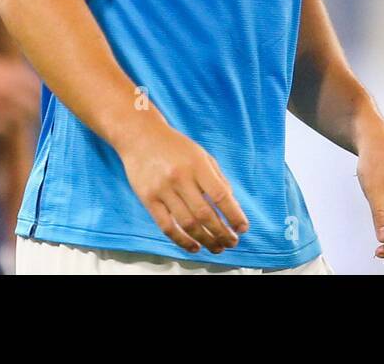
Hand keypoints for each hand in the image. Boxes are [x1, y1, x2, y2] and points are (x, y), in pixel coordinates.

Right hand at [114, 120, 248, 255]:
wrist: (140, 137)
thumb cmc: (176, 147)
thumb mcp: (202, 155)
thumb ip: (217, 178)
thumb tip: (231, 204)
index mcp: (198, 165)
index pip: (220, 195)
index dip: (233, 214)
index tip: (243, 228)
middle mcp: (181, 178)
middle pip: (204, 213)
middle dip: (221, 232)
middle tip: (231, 242)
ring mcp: (163, 190)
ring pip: (186, 223)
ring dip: (205, 239)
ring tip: (216, 248)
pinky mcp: (148, 199)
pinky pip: (166, 226)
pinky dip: (181, 240)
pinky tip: (194, 246)